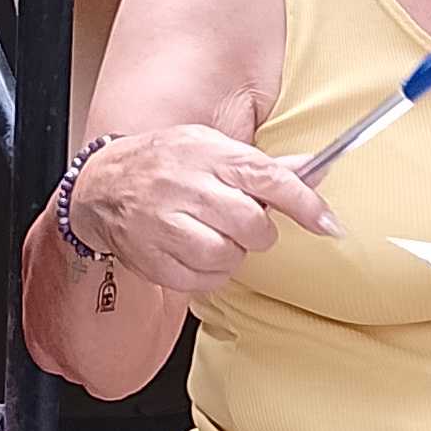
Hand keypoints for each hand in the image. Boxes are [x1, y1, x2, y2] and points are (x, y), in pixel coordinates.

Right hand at [70, 120, 336, 297]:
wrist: (102, 186)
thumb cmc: (167, 164)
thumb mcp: (212, 149)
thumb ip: (264, 166)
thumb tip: (318, 169)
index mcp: (209, 155)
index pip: (268, 178)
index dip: (305, 204)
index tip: (329, 225)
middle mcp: (187, 187)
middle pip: (252, 224)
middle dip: (257, 230)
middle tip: (241, 222)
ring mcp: (166, 224)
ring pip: (228, 256)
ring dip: (231, 253)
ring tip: (214, 236)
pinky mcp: (153, 259)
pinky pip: (204, 281)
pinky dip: (209, 273)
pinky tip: (195, 253)